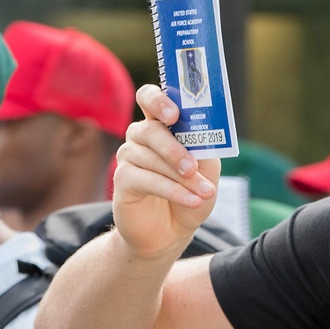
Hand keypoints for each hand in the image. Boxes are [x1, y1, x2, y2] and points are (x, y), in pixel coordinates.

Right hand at [112, 84, 220, 259]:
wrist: (172, 230)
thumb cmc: (191, 191)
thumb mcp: (207, 169)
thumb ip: (205, 149)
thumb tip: (204, 137)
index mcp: (162, 124)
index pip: (150, 98)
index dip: (158, 101)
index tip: (174, 114)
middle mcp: (140, 136)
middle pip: (150, 130)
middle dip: (174, 149)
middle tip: (193, 166)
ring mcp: (128, 157)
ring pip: (151, 159)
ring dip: (182, 177)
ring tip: (204, 192)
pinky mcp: (122, 181)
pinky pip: (146, 180)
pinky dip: (172, 190)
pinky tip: (191, 200)